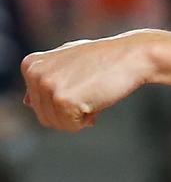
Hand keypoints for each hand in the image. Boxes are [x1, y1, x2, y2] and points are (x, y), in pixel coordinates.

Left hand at [21, 29, 157, 130]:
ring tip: (94, 92)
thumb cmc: (106, 58)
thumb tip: (26, 102)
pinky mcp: (63, 99)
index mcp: (32, 64)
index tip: (81, 82)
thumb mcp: (69, 59)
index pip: (36, 102)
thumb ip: (47, 76)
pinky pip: (72, 126)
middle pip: (43, 116)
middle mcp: (35, 74)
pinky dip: (88, 119)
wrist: (134, 55)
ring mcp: (48, 86)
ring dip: (78, 116)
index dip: (63, 99)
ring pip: (56, 123)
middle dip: (70, 111)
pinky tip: (98, 98)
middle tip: (91, 89)